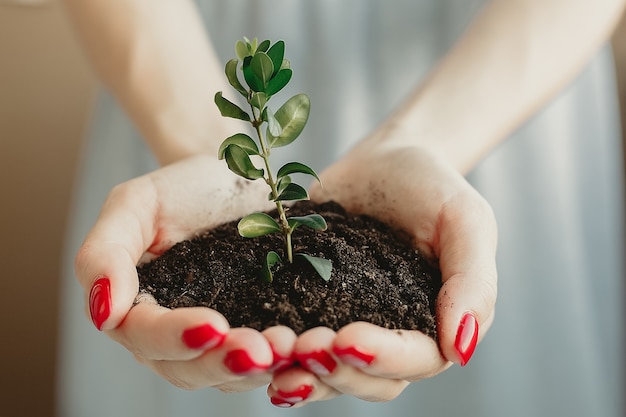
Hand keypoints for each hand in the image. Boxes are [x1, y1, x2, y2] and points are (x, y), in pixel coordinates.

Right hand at [75, 154, 296, 391]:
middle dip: (222, 363)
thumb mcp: (134, 205)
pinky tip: (301, 348)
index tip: (213, 326)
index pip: (143, 335)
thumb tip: (103, 315)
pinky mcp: (250, 331)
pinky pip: (259, 361)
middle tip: (260, 351)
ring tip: (286, 351)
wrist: (232, 178)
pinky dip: (279, 361)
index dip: (174, 338)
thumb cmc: (180, 189)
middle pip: (186, 369)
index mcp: (134, 307)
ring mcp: (212, 339)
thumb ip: (104, 254)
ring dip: (255, 369)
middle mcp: (169, 334)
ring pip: (225, 375)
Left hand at [267, 140, 497, 405]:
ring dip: (304, 375)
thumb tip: (462, 350)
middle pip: (371, 380)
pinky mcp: (312, 306)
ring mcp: (350, 323)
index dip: (383, 357)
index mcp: (436, 323)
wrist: (384, 161)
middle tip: (304, 348)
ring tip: (274, 357)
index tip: (347, 339)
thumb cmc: (431, 186)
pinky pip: (297, 342)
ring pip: (330, 374)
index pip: (417, 358)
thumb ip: (473, 282)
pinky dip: (278, 353)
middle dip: (337, 371)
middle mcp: (393, 334)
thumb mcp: (466, 221)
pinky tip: (254, 346)